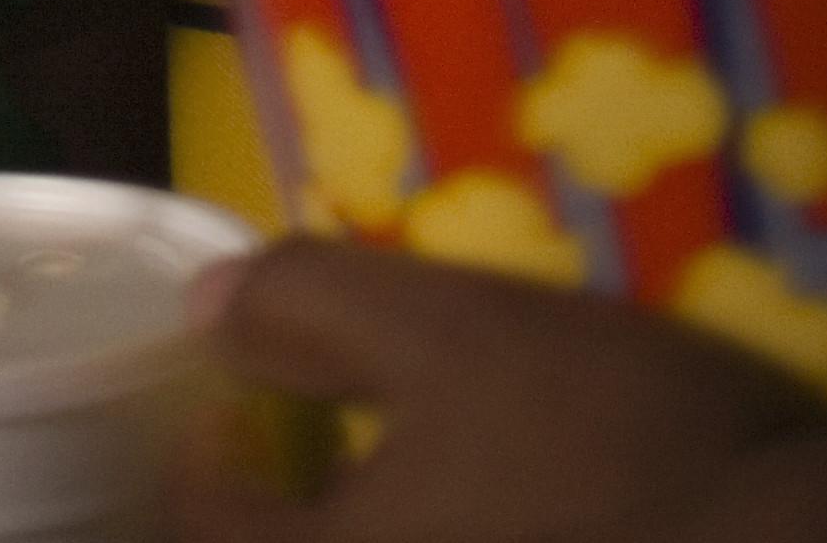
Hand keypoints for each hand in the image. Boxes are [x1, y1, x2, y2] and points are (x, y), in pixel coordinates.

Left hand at [167, 242, 826, 540]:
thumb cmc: (617, 446)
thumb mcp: (456, 332)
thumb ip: (311, 307)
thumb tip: (210, 308)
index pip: (210, 537)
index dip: (211, 467)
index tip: (239, 411)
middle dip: (309, 523)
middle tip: (340, 464)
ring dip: (404, 534)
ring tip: (449, 492)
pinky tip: (532, 524)